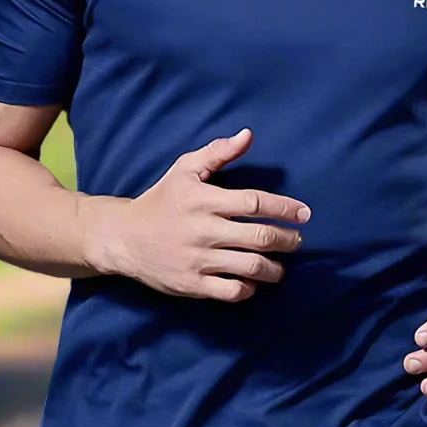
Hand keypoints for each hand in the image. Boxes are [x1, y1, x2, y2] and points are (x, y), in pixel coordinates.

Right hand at [91, 128, 310, 301]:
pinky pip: (231, 291)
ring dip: (274, 269)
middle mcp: (203, 230)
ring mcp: (198, 260)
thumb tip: (248, 135)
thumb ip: (217, 152)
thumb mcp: (184, 169)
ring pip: (251, 267)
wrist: (122, 237)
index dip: (285, 208)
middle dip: (287, 240)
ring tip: (280, 266)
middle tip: (297, 241)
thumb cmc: (161, 200)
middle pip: (260, 237)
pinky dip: (249, 288)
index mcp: (204, 200)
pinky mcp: (192, 285)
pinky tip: (252, 282)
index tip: (304, 213)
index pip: (255, 203)